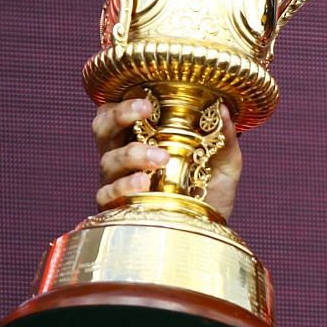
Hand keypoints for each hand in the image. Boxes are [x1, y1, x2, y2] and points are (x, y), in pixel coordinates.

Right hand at [91, 97, 242, 216]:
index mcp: (141, 138)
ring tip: (160, 158)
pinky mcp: (117, 208)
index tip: (148, 99)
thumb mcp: (224, 162)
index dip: (124, 100)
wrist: (211, 227)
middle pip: (102, 128)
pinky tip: (143, 184)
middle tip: (145, 111)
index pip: (119, 111)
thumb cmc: (210, 190)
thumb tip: (223, 108)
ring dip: (132, 154)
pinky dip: (124, 186)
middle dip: (119, 115)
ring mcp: (116, 181)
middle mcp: (122, 156)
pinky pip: (108, 194)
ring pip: (108, 160)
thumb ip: (224, 137)